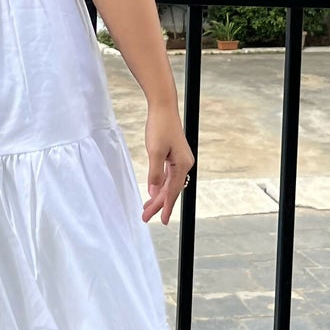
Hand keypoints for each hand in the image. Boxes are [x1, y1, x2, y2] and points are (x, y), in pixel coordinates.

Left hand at [141, 107, 193, 226]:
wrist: (163, 107)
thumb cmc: (160, 127)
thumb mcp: (154, 151)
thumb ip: (155, 173)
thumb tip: (154, 192)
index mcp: (183, 164)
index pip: (173, 191)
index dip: (166, 207)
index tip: (163, 221)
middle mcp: (185, 164)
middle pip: (171, 189)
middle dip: (158, 204)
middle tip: (145, 216)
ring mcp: (180, 160)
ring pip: (169, 184)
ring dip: (158, 196)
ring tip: (147, 208)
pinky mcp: (175, 156)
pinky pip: (168, 176)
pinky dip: (160, 185)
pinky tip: (153, 192)